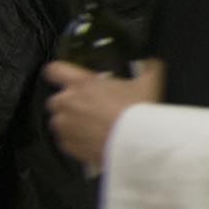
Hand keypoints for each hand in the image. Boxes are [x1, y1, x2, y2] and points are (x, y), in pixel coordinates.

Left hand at [43, 59, 163, 171]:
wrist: (137, 144)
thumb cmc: (138, 114)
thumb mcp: (150, 83)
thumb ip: (149, 68)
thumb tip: (153, 63)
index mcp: (83, 83)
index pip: (55, 70)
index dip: (59, 72)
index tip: (63, 76)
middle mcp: (68, 103)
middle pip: (56, 99)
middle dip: (69, 103)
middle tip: (90, 108)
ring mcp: (65, 126)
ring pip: (59, 122)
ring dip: (71, 123)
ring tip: (93, 127)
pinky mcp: (68, 145)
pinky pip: (65, 141)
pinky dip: (75, 141)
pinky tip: (93, 140)